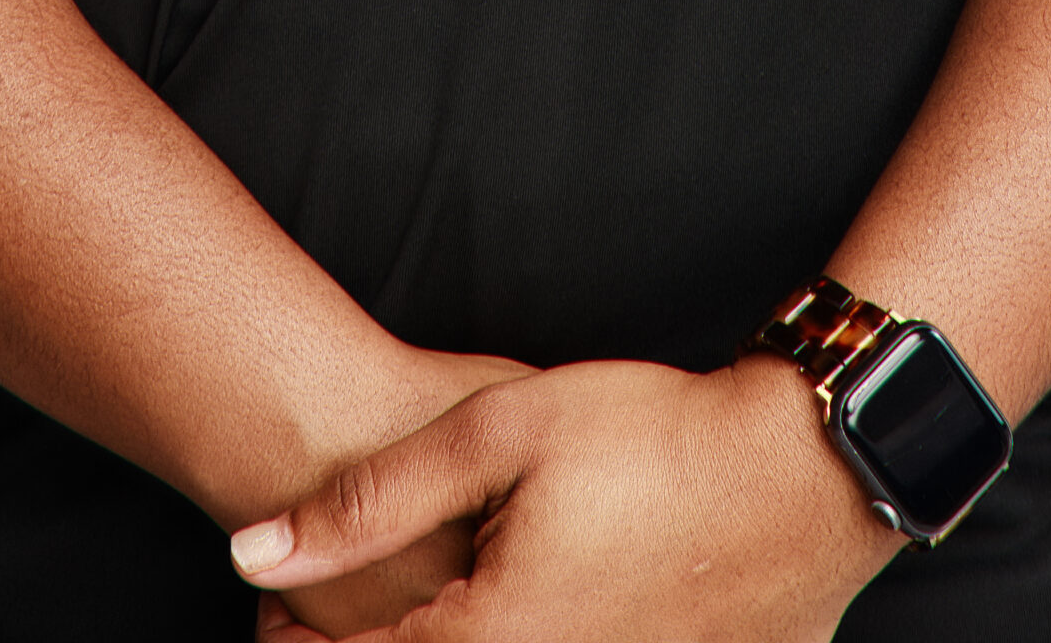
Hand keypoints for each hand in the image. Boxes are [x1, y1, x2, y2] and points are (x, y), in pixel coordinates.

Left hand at [235, 353, 898, 640]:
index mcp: (492, 639)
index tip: (272, 619)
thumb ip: (370, 500)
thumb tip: (251, 555)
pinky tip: (503, 602)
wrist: (798, 476)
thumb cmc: (653, 435)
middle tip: (313, 622)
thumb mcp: (500, 429)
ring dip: (433, 642)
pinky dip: (509, 639)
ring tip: (418, 605)